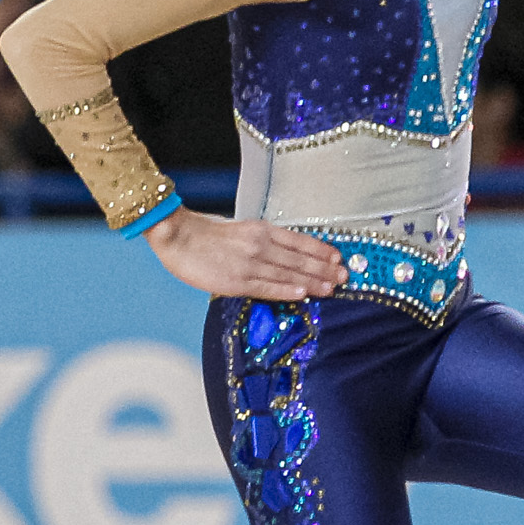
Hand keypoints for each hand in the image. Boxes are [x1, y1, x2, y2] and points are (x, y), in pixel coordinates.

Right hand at [143, 209, 345, 299]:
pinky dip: (287, 290)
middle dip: (324, 269)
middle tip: (344, 277)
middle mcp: (261, 245)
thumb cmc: (205, 235)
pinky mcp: (238, 281)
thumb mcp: (240, 231)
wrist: (179, 236)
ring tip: (332, 288)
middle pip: (299, 259)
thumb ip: (261, 242)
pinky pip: (267, 287)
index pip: (299, 241)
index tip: (338, 258)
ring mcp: (250, 263)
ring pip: (289, 274)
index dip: (321, 251)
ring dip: (313, 282)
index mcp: (261, 230)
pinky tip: (303, 294)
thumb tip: (281, 255)